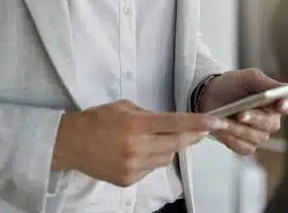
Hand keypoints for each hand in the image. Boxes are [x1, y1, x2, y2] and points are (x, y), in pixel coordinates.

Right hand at [52, 100, 228, 186]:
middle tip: (203, 129)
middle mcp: (137, 148)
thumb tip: (171, 123)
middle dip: (192, 136)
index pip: (175, 124)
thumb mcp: (124, 107)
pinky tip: (143, 150)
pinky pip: (151, 169)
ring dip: (171, 147)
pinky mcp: (128, 180)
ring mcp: (133, 167)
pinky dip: (154, 159)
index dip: (199, 124)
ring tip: (161, 137)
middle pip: (176, 143)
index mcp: (136, 124)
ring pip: (166, 158)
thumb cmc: (96, 119)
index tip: (217, 123)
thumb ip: (149, 115)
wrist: (70, 143)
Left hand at [196, 69, 287, 155]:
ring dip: (238, 129)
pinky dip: (233, 140)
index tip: (280, 105)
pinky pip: (245, 148)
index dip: (287, 106)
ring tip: (222, 121)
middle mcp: (271, 120)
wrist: (210, 97)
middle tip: (241, 114)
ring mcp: (259, 134)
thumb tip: (284, 88)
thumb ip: (265, 83)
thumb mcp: (247, 78)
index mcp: (275, 101)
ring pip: (257, 137)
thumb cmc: (232, 85)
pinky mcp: (247, 145)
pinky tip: (222, 131)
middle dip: (255, 119)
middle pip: (272, 124)